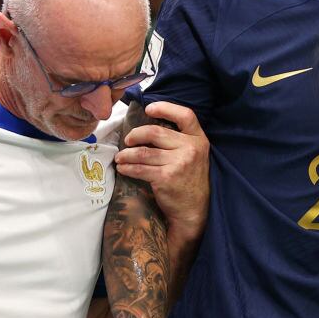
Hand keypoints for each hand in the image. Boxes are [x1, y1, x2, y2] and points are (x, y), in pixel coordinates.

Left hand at [115, 101, 209, 236]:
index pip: (186, 115)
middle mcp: (191, 148)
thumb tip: (148, 129)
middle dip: (136, 135)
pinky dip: (127, 167)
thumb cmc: (190, 180)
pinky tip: (123, 168)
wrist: (193, 209)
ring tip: (120, 157)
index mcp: (198, 139)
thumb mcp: (194, 155)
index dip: (166, 108)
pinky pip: (139, 168)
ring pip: (143, 152)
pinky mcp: (166, 177)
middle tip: (127, 141)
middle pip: (156, 132)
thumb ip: (179, 140)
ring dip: (126, 154)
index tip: (149, 110)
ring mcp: (179, 163)